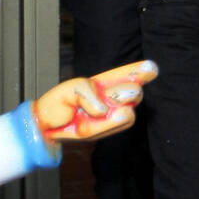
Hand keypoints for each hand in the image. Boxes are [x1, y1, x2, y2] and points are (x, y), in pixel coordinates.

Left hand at [33, 61, 157, 142]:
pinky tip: (96, 118)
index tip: (151, 69)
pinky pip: (113, 125)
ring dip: (116, 110)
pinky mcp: (106, 130)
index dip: (138, 71)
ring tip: (103, 109)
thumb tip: (102, 109)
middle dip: (126, 92)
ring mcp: (112, 115)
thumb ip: (88, 92)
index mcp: (104, 83)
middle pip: (133, 92)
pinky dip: (106, 122)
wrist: (47, 125)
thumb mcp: (72, 87)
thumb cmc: (60, 102)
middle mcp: (112, 98)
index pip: (125, 75)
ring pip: (128, 111)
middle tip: (117, 94)